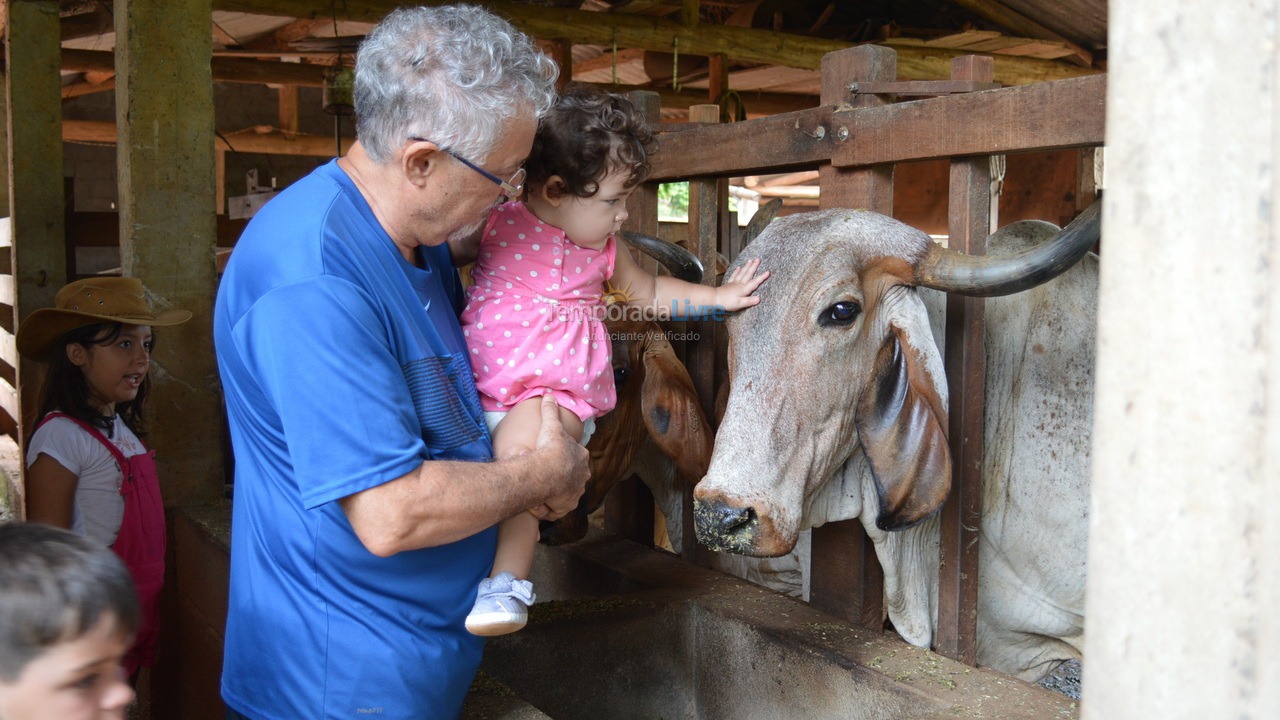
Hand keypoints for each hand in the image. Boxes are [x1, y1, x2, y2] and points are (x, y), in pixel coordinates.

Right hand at [529, 394, 590, 520]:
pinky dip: (551, 507)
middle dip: (563, 478)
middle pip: (574, 476)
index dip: (563, 459)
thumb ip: (550, 411)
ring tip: (541, 492)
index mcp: (582, 457)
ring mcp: (577, 491)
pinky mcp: (569, 506)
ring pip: (566, 493)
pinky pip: (559, 508)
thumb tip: (549, 395)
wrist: (547, 471)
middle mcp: (583, 475)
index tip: (552, 459)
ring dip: (556, 493)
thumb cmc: (550, 447)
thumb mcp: (550, 425)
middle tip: (546, 478)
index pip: (576, 458)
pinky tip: (540, 503)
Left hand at [714, 258, 768, 310]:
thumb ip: (749, 301)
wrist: (714, 299)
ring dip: (747, 266)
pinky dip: (737, 271)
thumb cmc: (727, 302)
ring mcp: (734, 283)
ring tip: (751, 260)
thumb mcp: (739, 304)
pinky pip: (734, 275)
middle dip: (754, 266)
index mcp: (744, 289)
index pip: (755, 282)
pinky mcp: (729, 284)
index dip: (762, 277)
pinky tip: (739, 267)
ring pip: (742, 273)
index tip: (768, 271)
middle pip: (748, 274)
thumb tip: (759, 299)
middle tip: (758, 259)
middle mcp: (740, 284)